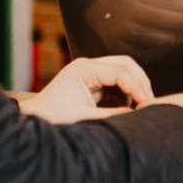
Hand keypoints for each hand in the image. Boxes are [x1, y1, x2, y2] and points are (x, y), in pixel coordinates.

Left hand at [18, 56, 153, 124]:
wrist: (33, 118)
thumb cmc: (51, 117)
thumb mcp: (83, 117)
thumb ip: (112, 115)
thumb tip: (136, 116)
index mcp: (84, 69)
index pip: (120, 71)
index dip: (137, 87)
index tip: (147, 103)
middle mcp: (88, 65)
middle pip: (125, 64)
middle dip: (140, 82)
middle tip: (149, 101)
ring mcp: (90, 71)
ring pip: (123, 71)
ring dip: (134, 86)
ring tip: (141, 105)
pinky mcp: (92, 81)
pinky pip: (116, 81)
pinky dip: (126, 92)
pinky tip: (128, 107)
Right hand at [92, 0, 182, 60]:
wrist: (99, 12)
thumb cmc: (128, 0)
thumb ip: (166, 0)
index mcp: (129, 6)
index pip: (161, 15)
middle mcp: (122, 24)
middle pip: (157, 32)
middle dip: (180, 29)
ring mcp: (118, 40)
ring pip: (151, 46)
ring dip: (171, 41)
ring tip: (181, 36)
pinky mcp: (120, 52)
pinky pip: (145, 55)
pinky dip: (159, 51)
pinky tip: (168, 45)